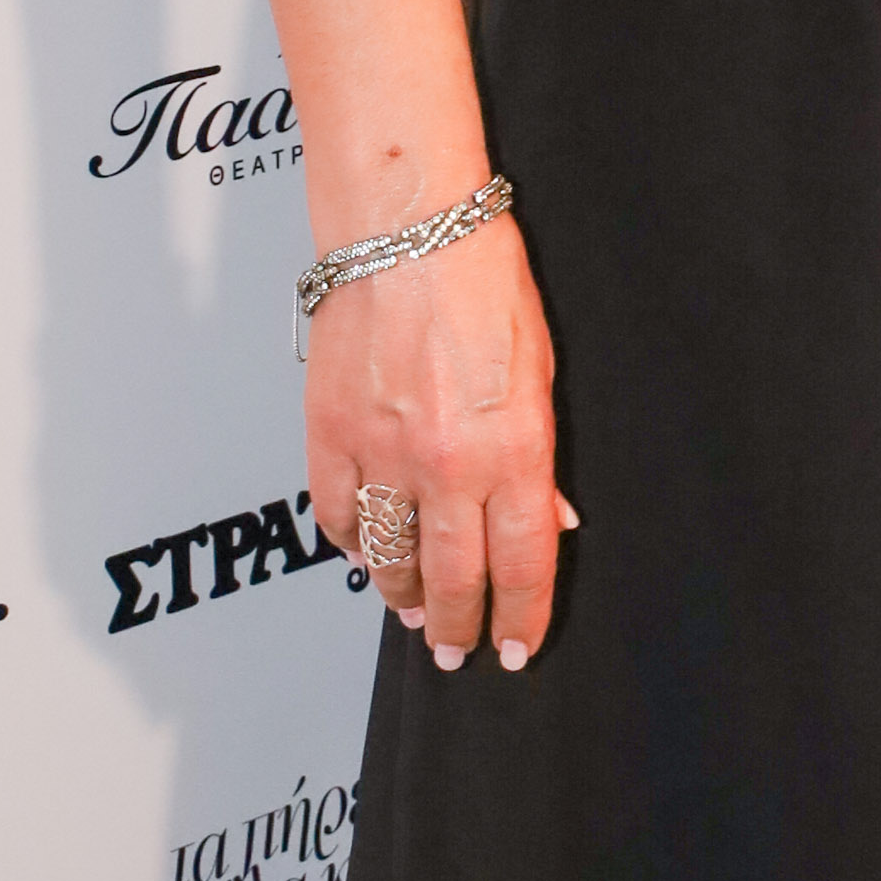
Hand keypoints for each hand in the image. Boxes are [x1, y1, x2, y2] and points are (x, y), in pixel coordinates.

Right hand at [307, 212, 570, 669]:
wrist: (408, 227)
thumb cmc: (484, 281)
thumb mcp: (543, 372)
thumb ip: (541, 455)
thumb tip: (549, 516)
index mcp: (515, 449)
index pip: (523, 564)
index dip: (521, 618)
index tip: (515, 647)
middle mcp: (449, 464)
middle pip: (455, 579)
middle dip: (462, 628)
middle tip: (460, 652)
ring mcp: (383, 454)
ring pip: (390, 559)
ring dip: (405, 598)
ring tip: (417, 615)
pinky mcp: (330, 434)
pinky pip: (339, 514)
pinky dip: (352, 542)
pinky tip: (365, 552)